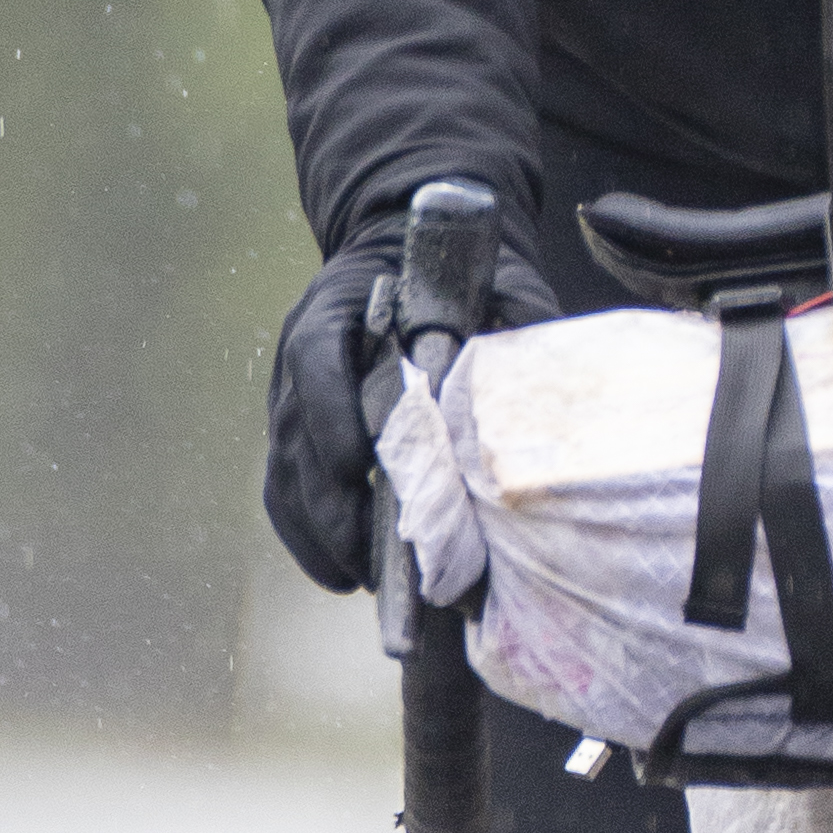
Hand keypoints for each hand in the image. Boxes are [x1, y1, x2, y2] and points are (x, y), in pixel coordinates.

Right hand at [263, 230, 560, 591]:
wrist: (397, 251)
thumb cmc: (447, 275)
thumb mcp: (485, 280)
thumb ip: (511, 316)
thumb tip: (547, 377)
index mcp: (336, 308)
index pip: (316, 361)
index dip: (332, 417)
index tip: (360, 468)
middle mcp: (298, 356)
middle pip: (296, 438)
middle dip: (331, 506)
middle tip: (372, 562)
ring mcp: (288, 398)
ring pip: (285, 475)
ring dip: (320, 534)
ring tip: (365, 581)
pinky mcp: (294, 434)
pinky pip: (284, 492)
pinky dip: (308, 538)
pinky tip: (344, 574)